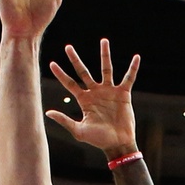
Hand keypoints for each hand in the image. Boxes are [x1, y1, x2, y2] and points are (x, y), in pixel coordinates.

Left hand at [46, 39, 139, 155]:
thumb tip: (47, 112)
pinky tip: (136, 57)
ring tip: (104, 40)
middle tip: (68, 47)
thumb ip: (64, 120)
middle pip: (83, 71)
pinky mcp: (123, 94)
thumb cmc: (98, 140)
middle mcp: (96, 92)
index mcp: (84, 100)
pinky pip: (128, 78)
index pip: (70, 83)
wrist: (118, 144)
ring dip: (105, 55)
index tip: (52, 63)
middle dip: (75, 59)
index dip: (61, 74)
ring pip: (106, 69)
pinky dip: (133, 68)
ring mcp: (109, 92)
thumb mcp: (79, 131)